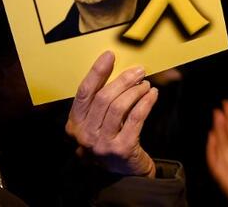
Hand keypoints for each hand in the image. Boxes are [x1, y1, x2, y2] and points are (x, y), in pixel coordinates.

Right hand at [66, 51, 157, 177]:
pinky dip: (146, 102)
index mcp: (74, 124)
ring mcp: (102, 144)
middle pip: (104, 98)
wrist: (124, 172)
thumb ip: (103, 99)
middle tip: (139, 70)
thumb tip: (121, 69)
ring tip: (146, 84)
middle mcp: (84, 135)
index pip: (84, 92)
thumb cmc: (111, 138)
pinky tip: (153, 95)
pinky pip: (136, 118)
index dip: (96, 72)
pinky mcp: (121, 149)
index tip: (109, 55)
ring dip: (136, 91)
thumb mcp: (98, 121)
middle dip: (123, 80)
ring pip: (119, 107)